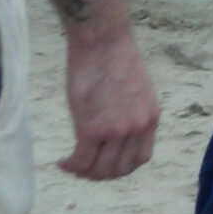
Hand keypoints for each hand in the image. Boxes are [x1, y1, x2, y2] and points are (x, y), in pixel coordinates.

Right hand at [60, 31, 158, 180]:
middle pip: (119, 169)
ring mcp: (116, 130)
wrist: (102, 40)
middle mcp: (137, 127)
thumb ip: (129, 113)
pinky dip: (70, 166)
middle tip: (83, 168)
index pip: (140, 159)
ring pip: (100, 170)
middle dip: (100, 174)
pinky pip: (81, 161)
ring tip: (71, 165)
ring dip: (84, 173)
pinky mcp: (91, 128)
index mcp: (150, 117)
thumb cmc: (112, 57)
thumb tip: (113, 131)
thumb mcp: (135, 90)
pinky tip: (62, 162)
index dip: (120, 167)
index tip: (104, 163)